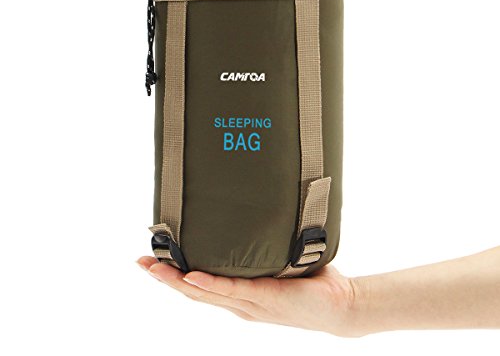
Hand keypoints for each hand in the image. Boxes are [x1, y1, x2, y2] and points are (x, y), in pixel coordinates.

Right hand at [137, 256, 356, 335]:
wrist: (342, 305)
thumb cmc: (310, 281)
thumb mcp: (278, 261)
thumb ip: (262, 246)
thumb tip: (252, 211)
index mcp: (239, 296)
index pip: (199, 286)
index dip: (173, 275)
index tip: (151, 258)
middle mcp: (238, 303)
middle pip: (192, 292)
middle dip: (163, 278)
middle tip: (139, 261)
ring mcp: (249, 304)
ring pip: (204, 294)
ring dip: (175, 282)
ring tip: (152, 267)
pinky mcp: (265, 299)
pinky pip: (232, 291)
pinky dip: (210, 285)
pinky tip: (191, 276)